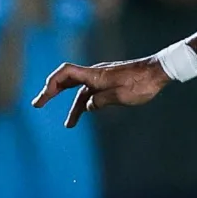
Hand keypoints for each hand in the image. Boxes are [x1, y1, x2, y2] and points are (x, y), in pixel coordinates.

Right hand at [32, 58, 169, 127]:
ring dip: (73, 106)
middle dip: (51, 92)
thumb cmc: (142, 83)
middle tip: (37, 105)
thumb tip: (88, 107)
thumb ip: (101, 101)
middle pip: (66, 81)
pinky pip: (92, 92)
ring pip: (81, 91)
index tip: (44, 97)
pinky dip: (85, 102)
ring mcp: (102, 78)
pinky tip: (87, 113)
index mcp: (95, 75)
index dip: (51, 83)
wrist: (159, 71)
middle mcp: (95, 74)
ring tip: (69, 125)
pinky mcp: (110, 82)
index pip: (65, 73)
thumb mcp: (122, 96)